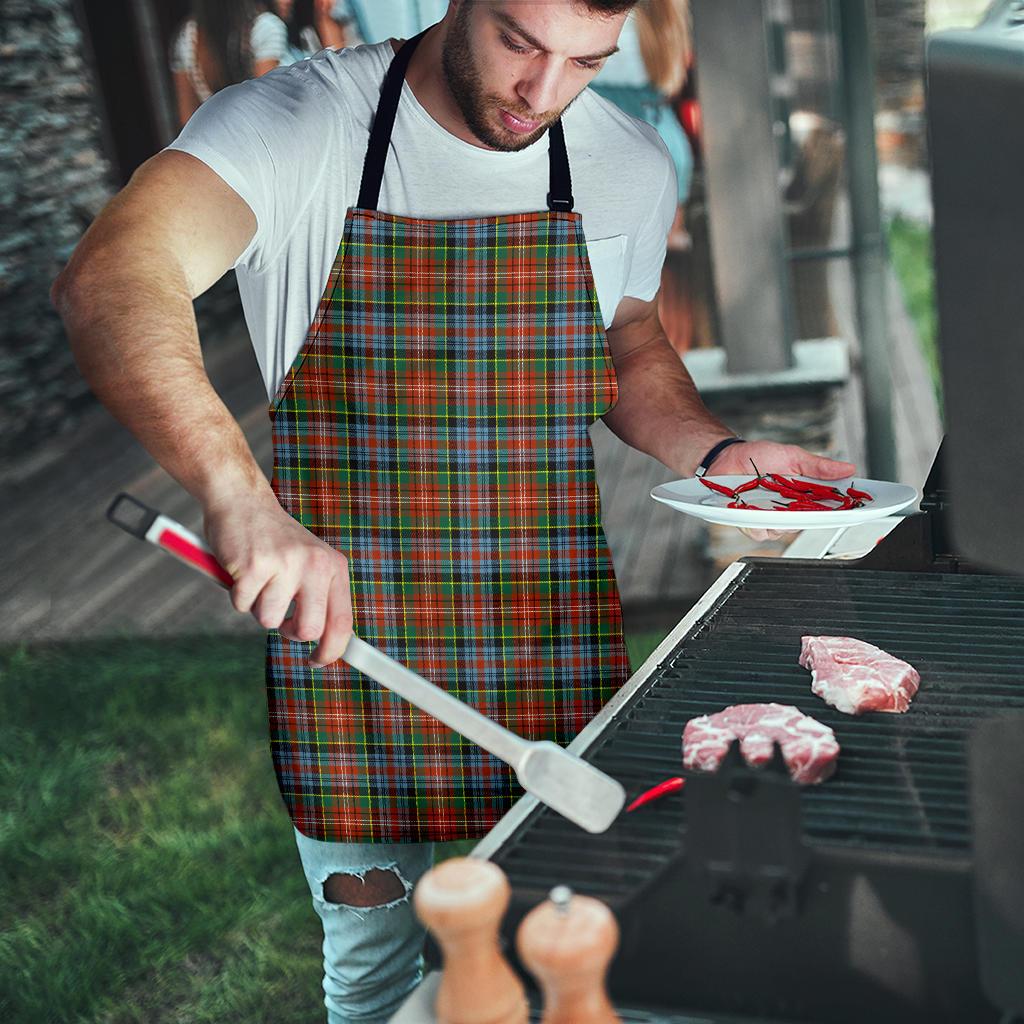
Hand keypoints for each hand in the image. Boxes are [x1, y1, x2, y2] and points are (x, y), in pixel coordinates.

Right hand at [202, 491, 352, 665]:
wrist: (242, 500)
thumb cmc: (274, 541)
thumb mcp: (309, 563)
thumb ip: (320, 598)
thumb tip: (328, 645)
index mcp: (333, 566)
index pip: (342, 622)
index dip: (332, 651)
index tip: (318, 662)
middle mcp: (315, 564)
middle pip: (309, 630)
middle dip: (289, 631)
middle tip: (280, 615)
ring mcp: (285, 564)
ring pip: (269, 620)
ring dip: (257, 606)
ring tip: (258, 578)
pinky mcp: (254, 566)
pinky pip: (242, 605)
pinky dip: (237, 594)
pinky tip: (241, 569)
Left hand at [708, 440, 856, 542]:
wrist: (727, 457)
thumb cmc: (759, 457)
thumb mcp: (793, 456)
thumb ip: (818, 467)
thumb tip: (848, 468)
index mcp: (804, 495)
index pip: (829, 508)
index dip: (844, 511)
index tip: (857, 509)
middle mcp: (790, 510)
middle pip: (809, 523)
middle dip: (810, 515)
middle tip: (804, 502)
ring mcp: (770, 518)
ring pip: (784, 531)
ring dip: (780, 517)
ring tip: (771, 499)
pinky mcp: (751, 523)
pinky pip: (760, 532)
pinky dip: (758, 521)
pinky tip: (753, 508)